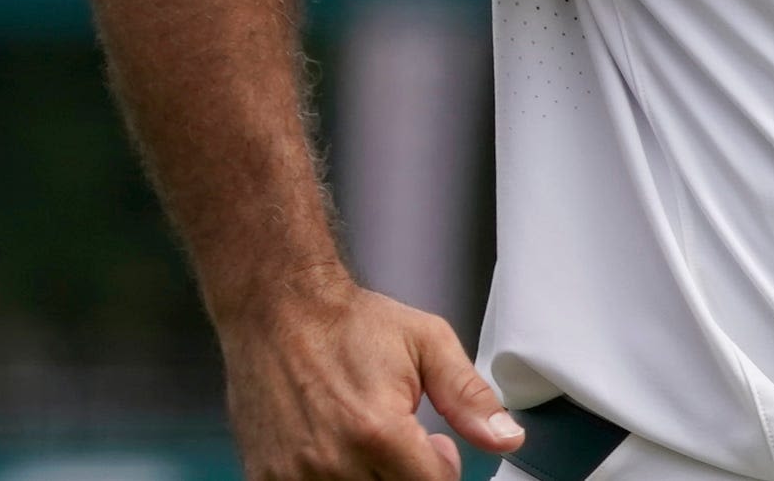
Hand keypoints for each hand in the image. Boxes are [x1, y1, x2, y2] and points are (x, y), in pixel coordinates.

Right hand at [220, 273, 524, 479]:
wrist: (277, 310)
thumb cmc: (347, 324)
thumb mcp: (427, 344)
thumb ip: (470, 397)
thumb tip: (506, 437)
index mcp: (378, 432)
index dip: (443, 470)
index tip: (439, 448)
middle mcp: (334, 462)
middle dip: (410, 476)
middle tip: (407, 444)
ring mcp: (294, 475)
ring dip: (374, 477)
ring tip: (373, 443)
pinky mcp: (267, 479)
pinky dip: (333, 478)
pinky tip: (337, 452)